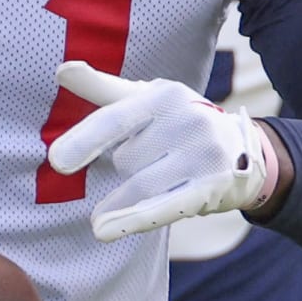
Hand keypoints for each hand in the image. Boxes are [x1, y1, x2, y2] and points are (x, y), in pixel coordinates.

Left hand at [47, 61, 270, 241]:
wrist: (245, 147)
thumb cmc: (178, 119)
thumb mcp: (144, 97)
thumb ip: (100, 87)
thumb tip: (61, 69)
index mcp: (163, 94)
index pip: (116, 120)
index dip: (86, 140)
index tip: (56, 161)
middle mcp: (186, 120)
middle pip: (126, 160)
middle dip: (127, 165)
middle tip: (149, 159)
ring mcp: (202, 155)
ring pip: (140, 185)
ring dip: (123, 199)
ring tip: (103, 218)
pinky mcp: (211, 187)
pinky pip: (164, 207)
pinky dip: (133, 220)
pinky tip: (104, 232)